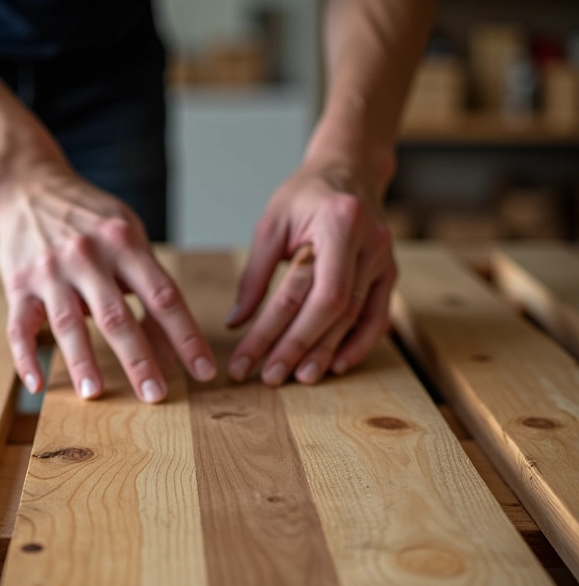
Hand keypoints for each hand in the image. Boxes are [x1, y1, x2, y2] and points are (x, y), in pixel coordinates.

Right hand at [0, 160, 215, 401]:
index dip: (186, 336)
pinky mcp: (18, 285)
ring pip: (68, 323)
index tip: (203, 371)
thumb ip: (149, 288)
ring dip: (82, 361)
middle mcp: (87, 257)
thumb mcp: (129, 238)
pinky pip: (19, 327)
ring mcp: (49, 271)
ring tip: (95, 394)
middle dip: (139, 359)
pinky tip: (38, 385)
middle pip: (116, 316)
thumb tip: (171, 347)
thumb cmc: (90, 220)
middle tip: (156, 395)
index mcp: (124, 244)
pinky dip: (26, 358)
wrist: (28, 186)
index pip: (163, 297)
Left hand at [226, 162, 394, 385]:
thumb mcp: (271, 225)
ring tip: (300, 378)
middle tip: (271, 377)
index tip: (248, 358)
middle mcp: (369, 242)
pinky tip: (338, 364)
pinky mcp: (388, 272)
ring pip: (355, 317)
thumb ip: (255, 275)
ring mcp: (384, 259)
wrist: (349, 169)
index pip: (307, 292)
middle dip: (298, 347)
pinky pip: (377, 315)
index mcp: (339, 222)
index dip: (276, 332)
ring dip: (326, 351)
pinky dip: (359, 343)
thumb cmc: (306, 195)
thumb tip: (236, 323)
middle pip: (332, 309)